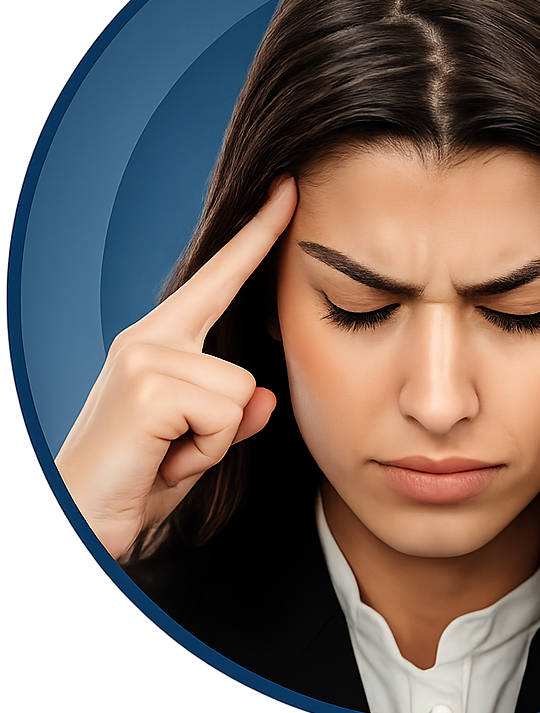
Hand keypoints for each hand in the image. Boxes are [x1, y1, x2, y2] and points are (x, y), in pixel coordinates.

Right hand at [55, 177, 297, 560]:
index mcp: (162, 341)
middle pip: (243, 365)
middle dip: (218, 424)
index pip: (220, 277)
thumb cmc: (136, 481)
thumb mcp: (196, 445)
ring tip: (164, 456)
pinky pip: (224, 413)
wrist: (79, 524)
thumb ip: (231, 413)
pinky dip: (203, 453)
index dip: (258, 234)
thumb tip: (261, 395)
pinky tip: (160, 460)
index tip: (287, 189)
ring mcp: (145, 355)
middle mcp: (150, 337)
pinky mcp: (146, 384)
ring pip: (238, 393)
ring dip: (211, 442)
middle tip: (165, 454)